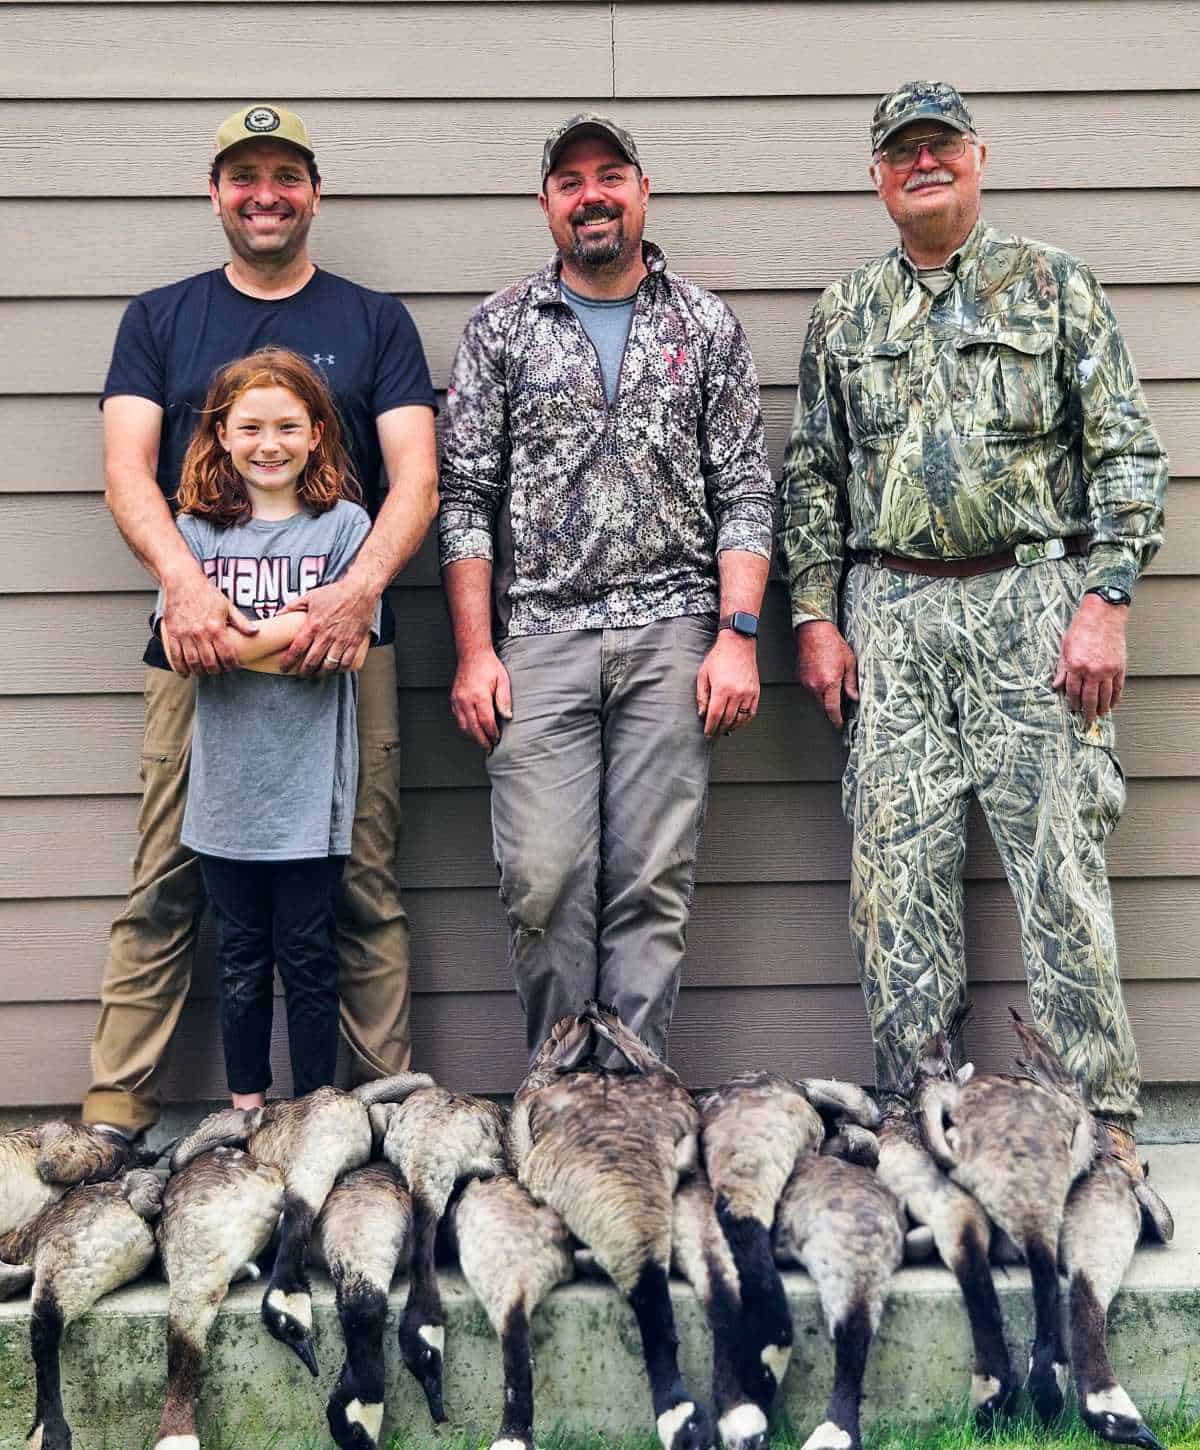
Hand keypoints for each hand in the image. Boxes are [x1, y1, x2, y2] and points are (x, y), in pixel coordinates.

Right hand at [161, 570, 256, 675]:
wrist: (182, 581)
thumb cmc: (205, 592)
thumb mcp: (227, 605)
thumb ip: (241, 621)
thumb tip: (256, 632)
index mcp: (217, 627)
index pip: (227, 654)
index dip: (232, 665)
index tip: (233, 667)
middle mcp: (201, 633)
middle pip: (210, 662)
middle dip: (216, 670)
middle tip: (218, 670)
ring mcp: (185, 634)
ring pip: (193, 662)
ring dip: (199, 671)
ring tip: (204, 671)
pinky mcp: (172, 634)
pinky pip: (175, 656)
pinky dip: (181, 668)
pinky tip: (186, 673)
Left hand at [279, 577, 373, 676]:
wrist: (360, 591)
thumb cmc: (335, 593)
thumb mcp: (309, 597)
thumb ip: (292, 607)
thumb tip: (278, 615)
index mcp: (313, 625)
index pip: (297, 648)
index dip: (288, 661)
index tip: (284, 667)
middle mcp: (327, 635)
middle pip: (312, 661)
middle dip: (304, 671)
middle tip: (301, 674)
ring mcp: (342, 640)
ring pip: (329, 665)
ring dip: (321, 673)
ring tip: (317, 673)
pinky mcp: (355, 642)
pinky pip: (346, 662)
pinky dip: (339, 669)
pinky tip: (335, 669)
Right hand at [450, 648, 512, 748]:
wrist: (472, 655)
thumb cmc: (488, 666)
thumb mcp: (503, 680)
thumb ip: (504, 700)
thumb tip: (507, 717)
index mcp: (480, 696)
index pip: (486, 722)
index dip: (492, 733)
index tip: (497, 739)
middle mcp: (466, 700)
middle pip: (473, 727)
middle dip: (482, 740)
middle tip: (489, 748)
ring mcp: (458, 700)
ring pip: (463, 725)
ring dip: (473, 736)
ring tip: (481, 741)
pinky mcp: (454, 699)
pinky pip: (458, 718)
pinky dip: (465, 727)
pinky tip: (472, 729)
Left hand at [697, 630, 759, 737]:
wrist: (738, 643)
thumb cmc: (719, 656)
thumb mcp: (703, 674)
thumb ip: (702, 696)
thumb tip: (702, 714)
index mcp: (722, 689)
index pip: (715, 716)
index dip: (710, 728)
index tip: (707, 734)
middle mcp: (737, 693)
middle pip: (727, 720)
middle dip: (719, 730)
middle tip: (714, 735)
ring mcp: (748, 694)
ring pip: (740, 719)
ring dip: (731, 727)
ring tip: (724, 730)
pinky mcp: (756, 692)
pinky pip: (751, 713)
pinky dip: (744, 721)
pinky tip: (737, 723)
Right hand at [795, 620, 858, 727]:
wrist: (814, 632)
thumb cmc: (831, 643)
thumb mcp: (849, 662)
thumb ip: (852, 682)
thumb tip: (854, 696)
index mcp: (829, 682)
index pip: (832, 709)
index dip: (836, 719)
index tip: (839, 724)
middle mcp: (815, 685)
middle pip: (823, 705)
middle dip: (831, 707)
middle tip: (840, 704)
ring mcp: (806, 681)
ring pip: (816, 697)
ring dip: (824, 695)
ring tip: (832, 681)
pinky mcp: (801, 677)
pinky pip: (810, 688)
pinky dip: (817, 687)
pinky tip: (823, 675)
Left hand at [1053, 592, 1127, 722]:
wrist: (1104, 614)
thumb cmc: (1081, 628)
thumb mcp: (1065, 647)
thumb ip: (1062, 668)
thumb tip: (1056, 685)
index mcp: (1076, 665)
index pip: (1073, 691)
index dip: (1073, 702)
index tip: (1073, 709)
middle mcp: (1092, 670)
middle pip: (1090, 698)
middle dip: (1088, 711)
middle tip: (1087, 720)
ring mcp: (1108, 669)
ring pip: (1106, 695)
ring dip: (1102, 708)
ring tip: (1100, 715)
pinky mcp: (1120, 666)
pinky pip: (1118, 687)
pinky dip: (1116, 697)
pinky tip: (1113, 704)